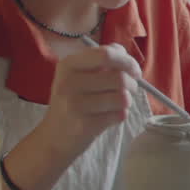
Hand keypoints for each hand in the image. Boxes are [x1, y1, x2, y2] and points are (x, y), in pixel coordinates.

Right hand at [42, 44, 140, 159]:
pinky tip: (110, 116)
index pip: (106, 54)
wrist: (55, 136)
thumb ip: (101, 60)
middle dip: (132, 84)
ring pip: (123, 97)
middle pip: (119, 78)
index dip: (127, 62)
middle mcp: (69, 82)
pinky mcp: (85, 125)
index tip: (134, 71)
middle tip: (129, 89)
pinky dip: (121, 115)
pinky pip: (119, 115)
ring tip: (118, 103)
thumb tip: (123, 53)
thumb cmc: (73, 100)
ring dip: (127, 101)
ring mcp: (75, 105)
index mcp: (68, 65)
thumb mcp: (79, 74)